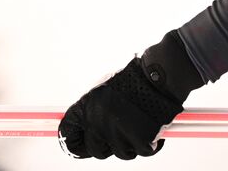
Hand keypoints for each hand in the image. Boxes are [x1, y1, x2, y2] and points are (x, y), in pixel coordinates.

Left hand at [58, 57, 182, 159]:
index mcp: (87, 106)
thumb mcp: (105, 88)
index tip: (79, 148)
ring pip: (122, 152)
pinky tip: (154, 128)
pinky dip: (151, 143)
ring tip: (141, 123)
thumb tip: (89, 129)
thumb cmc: (134, 79)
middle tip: (122, 134)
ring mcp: (117, 132)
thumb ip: (94, 110)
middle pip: (95, 149)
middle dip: (108, 145)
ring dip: (132, 143)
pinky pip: (143, 151)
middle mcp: (98, 121)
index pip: (69, 133)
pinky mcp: (139, 139)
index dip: (73, 144)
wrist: (159, 74)